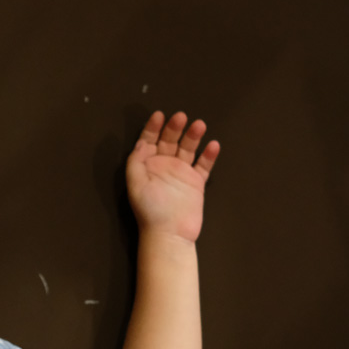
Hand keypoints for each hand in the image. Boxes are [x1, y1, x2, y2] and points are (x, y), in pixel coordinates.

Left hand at [126, 111, 219, 241]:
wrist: (169, 233)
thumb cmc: (149, 209)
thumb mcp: (135, 183)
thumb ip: (136, 161)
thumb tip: (142, 142)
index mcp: (147, 165)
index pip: (149, 141)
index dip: (153, 127)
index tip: (159, 115)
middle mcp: (164, 166)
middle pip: (170, 141)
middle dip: (174, 128)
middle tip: (181, 117)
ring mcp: (181, 173)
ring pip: (188, 149)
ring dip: (193, 136)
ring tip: (199, 124)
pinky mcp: (196, 183)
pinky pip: (204, 166)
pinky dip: (208, 155)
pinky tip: (213, 144)